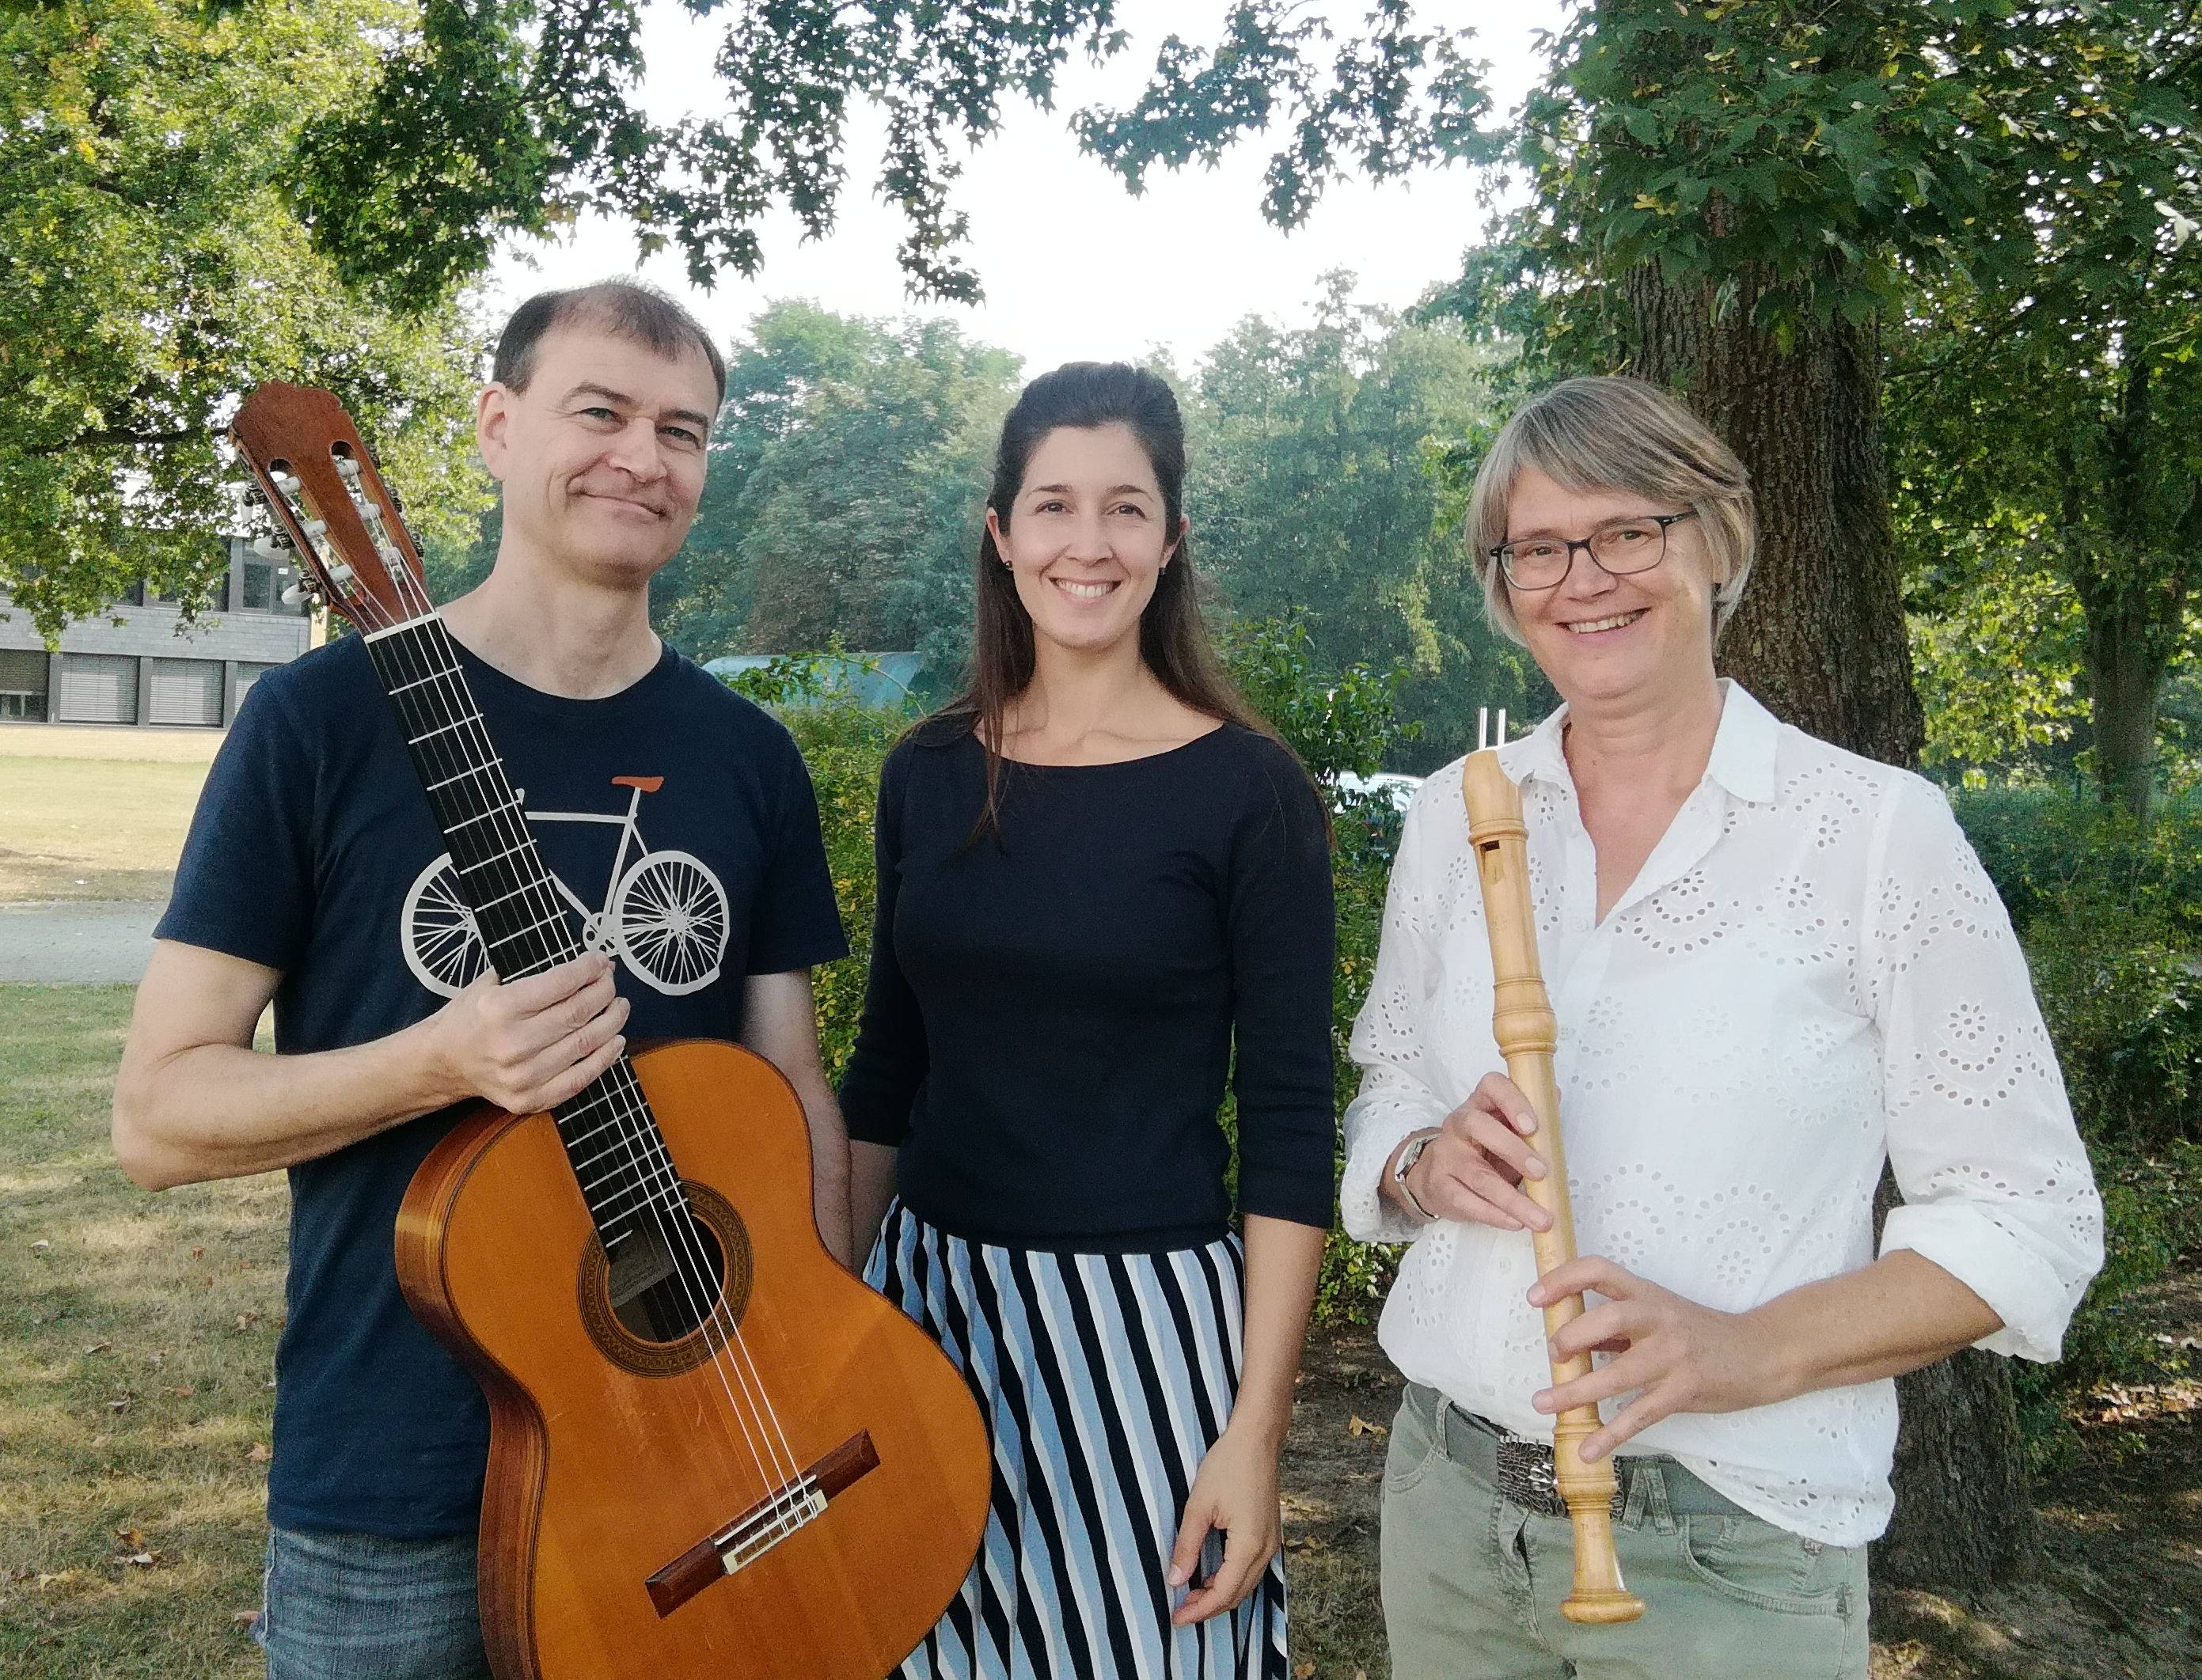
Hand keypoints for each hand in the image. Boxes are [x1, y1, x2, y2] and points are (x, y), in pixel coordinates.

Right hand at [424, 954, 630, 1113]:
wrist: (443, 1062)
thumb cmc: (472, 1016)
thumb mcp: (492, 983)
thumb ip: (534, 972)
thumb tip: (589, 965)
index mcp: (499, 1008)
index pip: (561, 983)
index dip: (590, 969)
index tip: (602, 961)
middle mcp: (510, 1044)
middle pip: (578, 1013)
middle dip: (604, 992)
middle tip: (611, 982)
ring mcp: (521, 1076)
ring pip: (585, 1044)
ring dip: (612, 1022)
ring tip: (619, 1007)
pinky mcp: (529, 1100)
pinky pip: (580, 1079)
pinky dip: (605, 1058)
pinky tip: (616, 1040)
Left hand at [1166, 1424, 1280, 1626]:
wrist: (1257, 1438)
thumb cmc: (1228, 1465)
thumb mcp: (1199, 1505)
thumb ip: (1187, 1546)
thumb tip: (1174, 1580)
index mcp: (1249, 1545)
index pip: (1224, 1593)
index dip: (1199, 1610)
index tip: (1176, 1618)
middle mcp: (1266, 1549)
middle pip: (1237, 1594)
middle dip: (1208, 1607)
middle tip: (1179, 1610)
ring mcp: (1271, 1542)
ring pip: (1246, 1584)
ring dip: (1220, 1594)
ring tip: (1190, 1595)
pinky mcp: (1269, 1533)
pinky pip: (1251, 1568)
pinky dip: (1231, 1579)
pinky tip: (1211, 1575)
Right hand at [1396, 1072, 1553, 1232]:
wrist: (1436, 1176)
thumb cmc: (1482, 1149)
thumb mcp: (1504, 1129)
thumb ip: (1529, 1117)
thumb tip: (1552, 1096)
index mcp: (1480, 1104)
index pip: (1492, 1087)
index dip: (1512, 1102)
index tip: (1533, 1125)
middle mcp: (1459, 1125)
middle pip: (1478, 1127)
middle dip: (1513, 1150)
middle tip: (1542, 1172)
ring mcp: (1447, 1156)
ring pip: (1478, 1176)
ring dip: (1513, 1199)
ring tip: (1540, 1217)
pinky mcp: (1441, 1186)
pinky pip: (1467, 1202)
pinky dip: (1495, 1215)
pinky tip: (1515, 1222)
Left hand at [1528, 1256, 1781, 1461]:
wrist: (1760, 1354)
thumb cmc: (1700, 1334)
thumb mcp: (1660, 1316)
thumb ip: (1618, 1327)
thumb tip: (1569, 1341)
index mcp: (1648, 1295)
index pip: (1600, 1271)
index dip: (1564, 1279)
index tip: (1534, 1297)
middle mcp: (1660, 1320)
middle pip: (1610, 1317)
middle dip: (1573, 1335)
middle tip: (1554, 1354)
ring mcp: (1673, 1357)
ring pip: (1619, 1373)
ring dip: (1576, 1391)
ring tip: (1544, 1403)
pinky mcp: (1684, 1391)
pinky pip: (1640, 1415)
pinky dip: (1610, 1434)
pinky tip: (1588, 1449)